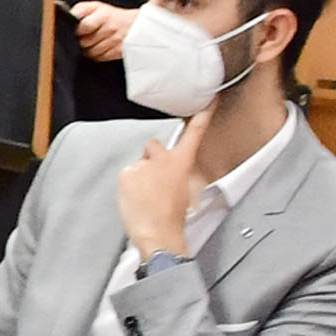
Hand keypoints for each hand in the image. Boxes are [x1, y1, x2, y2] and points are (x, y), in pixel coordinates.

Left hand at [72, 0, 130, 62]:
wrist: (134, 24)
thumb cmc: (110, 16)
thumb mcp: (95, 7)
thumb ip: (80, 10)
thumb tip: (67, 16)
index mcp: (104, 15)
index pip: (85, 26)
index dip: (79, 30)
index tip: (78, 31)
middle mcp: (110, 28)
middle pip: (86, 42)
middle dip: (81, 41)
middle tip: (84, 37)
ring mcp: (115, 41)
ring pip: (91, 52)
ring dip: (87, 49)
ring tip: (90, 42)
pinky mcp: (118, 52)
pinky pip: (99, 58)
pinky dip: (95, 55)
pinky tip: (97, 48)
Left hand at [115, 110, 209, 258]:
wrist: (158, 232)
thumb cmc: (173, 218)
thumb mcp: (186, 192)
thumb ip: (178, 174)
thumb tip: (170, 174)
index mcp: (182, 162)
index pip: (194, 134)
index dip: (202, 116)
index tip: (208, 102)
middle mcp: (163, 159)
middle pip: (154, 147)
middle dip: (153, 159)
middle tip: (155, 181)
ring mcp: (143, 165)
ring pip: (139, 164)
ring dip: (141, 175)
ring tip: (146, 196)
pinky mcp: (127, 173)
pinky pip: (128, 174)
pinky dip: (130, 184)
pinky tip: (136, 199)